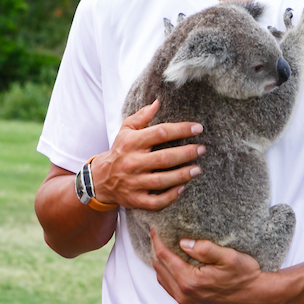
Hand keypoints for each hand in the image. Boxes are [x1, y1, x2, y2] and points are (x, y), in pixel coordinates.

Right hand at [90, 100, 204, 210]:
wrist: (101, 179)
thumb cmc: (120, 151)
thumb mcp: (125, 131)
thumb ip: (141, 116)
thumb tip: (158, 102)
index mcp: (131, 143)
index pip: (160, 133)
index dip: (181, 129)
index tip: (198, 128)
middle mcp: (132, 162)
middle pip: (164, 158)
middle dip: (186, 153)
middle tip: (202, 149)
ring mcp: (133, 183)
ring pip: (162, 180)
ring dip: (182, 175)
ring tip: (197, 169)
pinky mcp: (135, 200)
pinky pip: (156, 202)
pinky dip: (170, 196)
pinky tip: (183, 188)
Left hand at [150, 226, 288, 303]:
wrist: (258, 298)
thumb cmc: (246, 277)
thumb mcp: (229, 257)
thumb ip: (204, 249)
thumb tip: (183, 243)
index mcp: (190, 282)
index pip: (163, 257)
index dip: (157, 241)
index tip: (154, 228)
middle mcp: (185, 295)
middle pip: (159, 268)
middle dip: (156, 250)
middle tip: (158, 235)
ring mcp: (187, 303)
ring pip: (163, 280)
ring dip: (161, 264)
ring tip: (164, 247)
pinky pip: (171, 289)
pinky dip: (168, 275)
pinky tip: (174, 265)